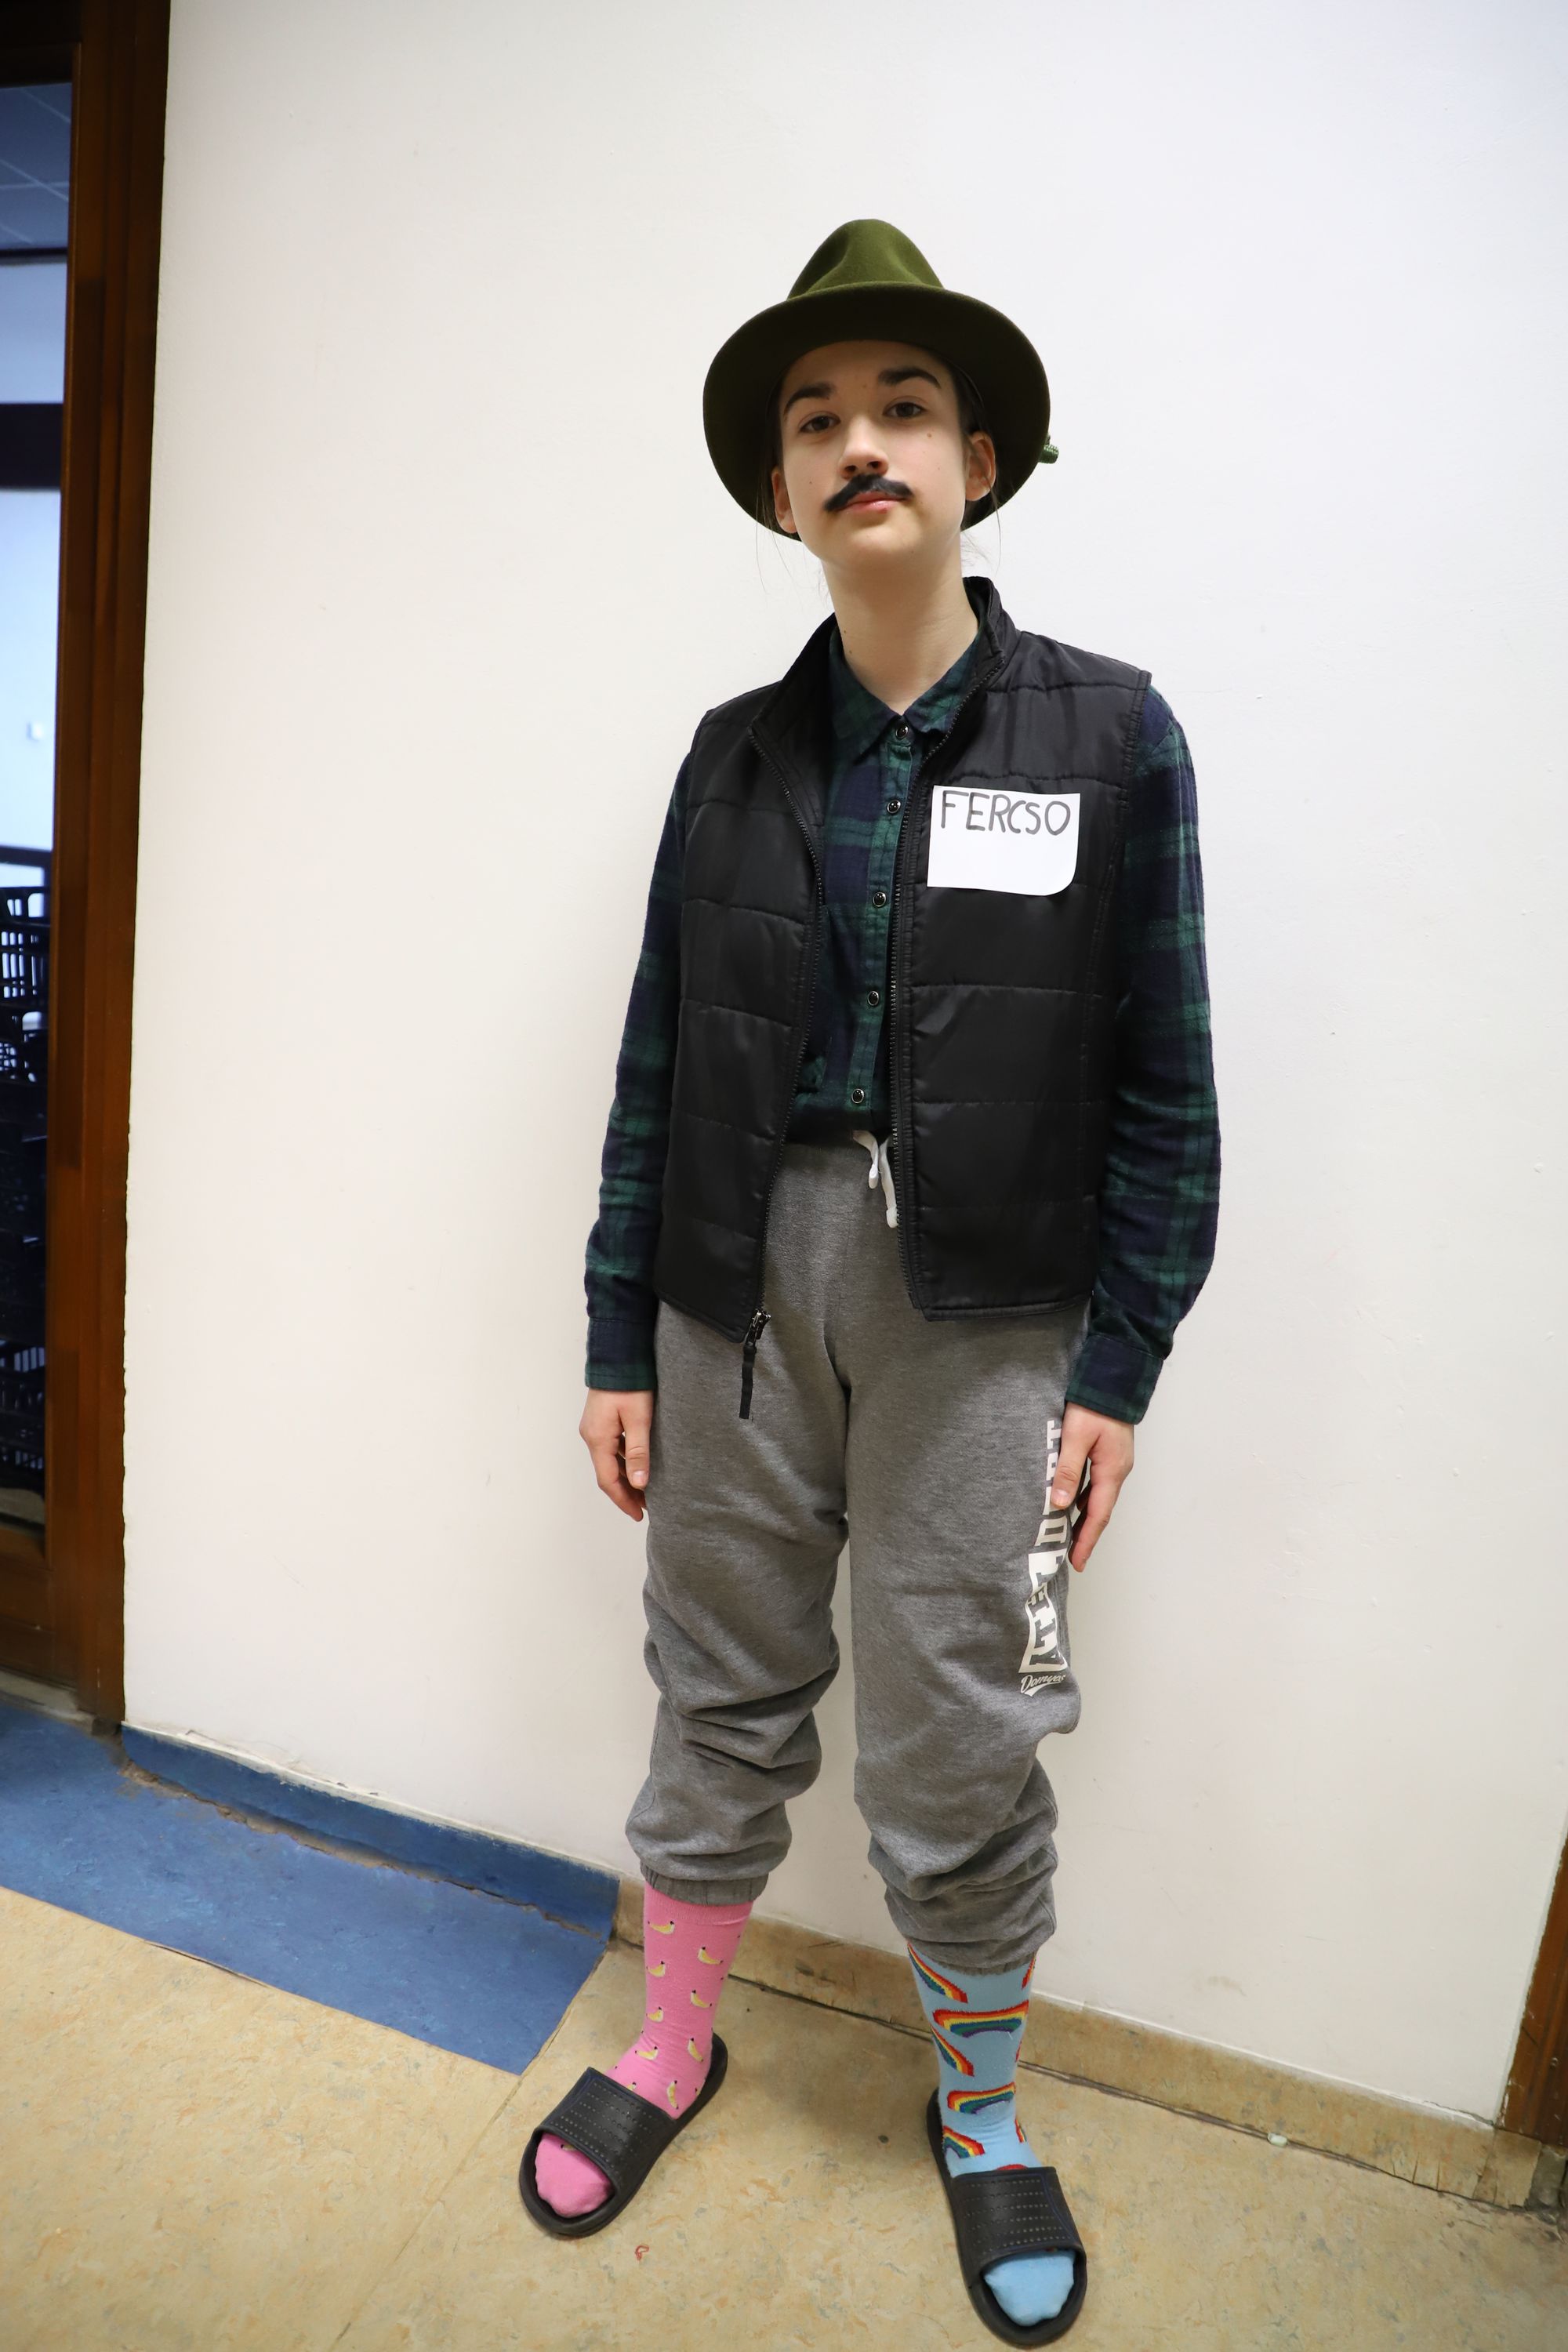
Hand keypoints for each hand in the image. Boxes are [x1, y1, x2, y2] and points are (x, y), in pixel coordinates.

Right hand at [580, 1389, 654, 1521]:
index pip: (608, 1480)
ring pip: (610, 1461)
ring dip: (626, 1477)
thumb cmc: (630, 1383)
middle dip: (625, 1493)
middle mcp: (592, 1436)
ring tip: (646, 1489)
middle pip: (607, 1473)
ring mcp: (595, 1427)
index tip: (639, 1515)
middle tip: (646, 1508)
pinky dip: (625, 1461)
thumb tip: (640, 1483)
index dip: (623, 1500)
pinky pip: (612, 1448)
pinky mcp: (602, 1420)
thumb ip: (639, 1452)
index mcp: (598, 1439)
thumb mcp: (639, 1419)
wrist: (619, 1353)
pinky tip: (640, 1464)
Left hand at [1050, 1402, 1133, 1570]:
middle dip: (1087, 1535)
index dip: (1087, 1540)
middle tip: (1073, 1557)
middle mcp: (1118, 1470)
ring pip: (1099, 1497)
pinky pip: (1097, 1483)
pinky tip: (1072, 1501)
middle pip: (1101, 1510)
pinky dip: (1085, 1498)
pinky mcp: (1110, 1452)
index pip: (1098, 1515)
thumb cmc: (1094, 1404)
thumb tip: (1061, 1504)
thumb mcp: (1076, 1436)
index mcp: (1112, 1470)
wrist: (1113, 1377)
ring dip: (1086, 1518)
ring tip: (1070, 1536)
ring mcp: (1116, 1461)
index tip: (1077, 1562)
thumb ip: (1068, 1469)